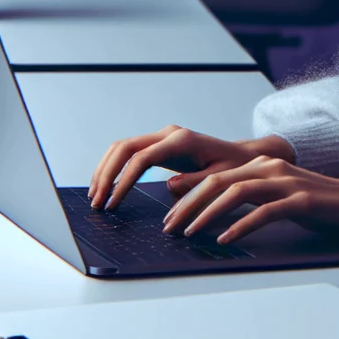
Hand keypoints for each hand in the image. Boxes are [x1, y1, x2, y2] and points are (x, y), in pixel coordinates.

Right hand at [88, 125, 295, 211]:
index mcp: (181, 141)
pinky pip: (130, 152)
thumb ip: (196, 182)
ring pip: (122, 147)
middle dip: (106, 174)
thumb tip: (170, 186)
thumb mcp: (220, 178)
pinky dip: (115, 167)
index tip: (112, 204)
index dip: (122, 181)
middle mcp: (169, 134)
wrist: (243, 157)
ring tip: (96, 196)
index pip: (141, 158)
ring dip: (105, 170)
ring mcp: (163, 137)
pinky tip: (108, 186)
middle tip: (96, 202)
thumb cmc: (235, 169)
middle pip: (124, 147)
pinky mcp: (161, 144)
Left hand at [161, 156, 338, 244]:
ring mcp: (287, 182)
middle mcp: (273, 168)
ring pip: (236, 193)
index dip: (189, 194)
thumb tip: (215, 212)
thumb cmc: (322, 205)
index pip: (216, 175)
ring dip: (207, 214)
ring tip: (189, 234)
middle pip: (219, 181)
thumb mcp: (282, 196)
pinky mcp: (301, 201)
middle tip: (169, 227)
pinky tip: (224, 240)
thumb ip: (252, 198)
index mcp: (265, 164)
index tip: (170, 216)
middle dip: (188, 204)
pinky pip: (263, 212)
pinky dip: (240, 226)